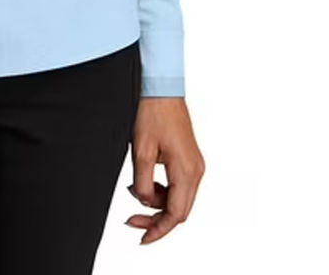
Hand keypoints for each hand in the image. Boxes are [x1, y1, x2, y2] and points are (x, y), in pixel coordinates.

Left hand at [126, 96, 204, 243]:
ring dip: (157, 202)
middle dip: (156, 220)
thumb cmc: (153, 113)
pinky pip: (179, 186)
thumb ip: (143, 182)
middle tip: (132, 221)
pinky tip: (145, 182)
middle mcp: (196, 171)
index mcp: (186, 171)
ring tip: (135, 190)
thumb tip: (142, 201)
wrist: (162, 90)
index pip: (175, 214)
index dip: (159, 230)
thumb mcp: (140, 151)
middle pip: (179, 211)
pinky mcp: (190, 159)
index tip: (142, 238)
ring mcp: (195, 165)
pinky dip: (162, 190)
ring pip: (179, 199)